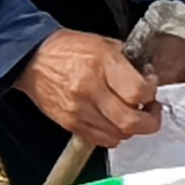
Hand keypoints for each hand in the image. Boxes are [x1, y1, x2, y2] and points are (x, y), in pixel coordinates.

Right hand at [15, 28, 162, 148]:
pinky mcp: (70, 124)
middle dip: (150, 120)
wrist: (33, 59)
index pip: (137, 92)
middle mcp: (90, 89)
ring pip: (119, 135)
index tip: (151, 89)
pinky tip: (115, 122)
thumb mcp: (104, 43)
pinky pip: (102, 140)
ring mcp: (79, 110)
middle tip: (152, 110)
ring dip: (132, 128)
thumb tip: (149, 79)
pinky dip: (114, 135)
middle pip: (131, 121)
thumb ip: (129, 62)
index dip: (151, 94)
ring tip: (133, 115)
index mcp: (102, 64)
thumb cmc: (68, 49)